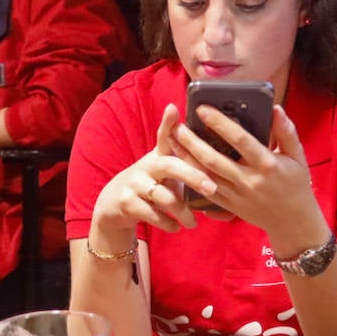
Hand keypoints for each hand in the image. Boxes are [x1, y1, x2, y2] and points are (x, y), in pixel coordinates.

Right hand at [88, 105, 201, 247]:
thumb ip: (187, 171)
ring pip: (164, 196)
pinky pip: (153, 214)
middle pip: (170, 165)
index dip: (168, 122)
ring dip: (183, 212)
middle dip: (193, 176)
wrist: (114, 205)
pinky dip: (168, 223)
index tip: (174, 108)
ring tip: (193, 223)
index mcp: (159, 156)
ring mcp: (134, 184)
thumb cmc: (152, 187)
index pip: (165, 136)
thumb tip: (222, 178)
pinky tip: (176, 227)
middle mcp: (146, 166)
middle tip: (212, 188)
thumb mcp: (165, 175)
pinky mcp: (127, 202)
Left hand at [173, 104, 323, 240]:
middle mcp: (249, 181)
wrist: (292, 222)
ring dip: (185, 157)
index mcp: (267, 165)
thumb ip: (287, 132)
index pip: (240, 140)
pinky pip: (205, 190)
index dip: (219, 124)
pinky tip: (178, 162)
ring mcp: (236, 196)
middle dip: (192, 141)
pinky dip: (190, 176)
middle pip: (213, 159)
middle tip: (177, 125)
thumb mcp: (297, 157)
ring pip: (204, 175)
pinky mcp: (228, 206)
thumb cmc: (296, 184)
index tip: (202, 109)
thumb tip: (275, 108)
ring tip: (171, 139)